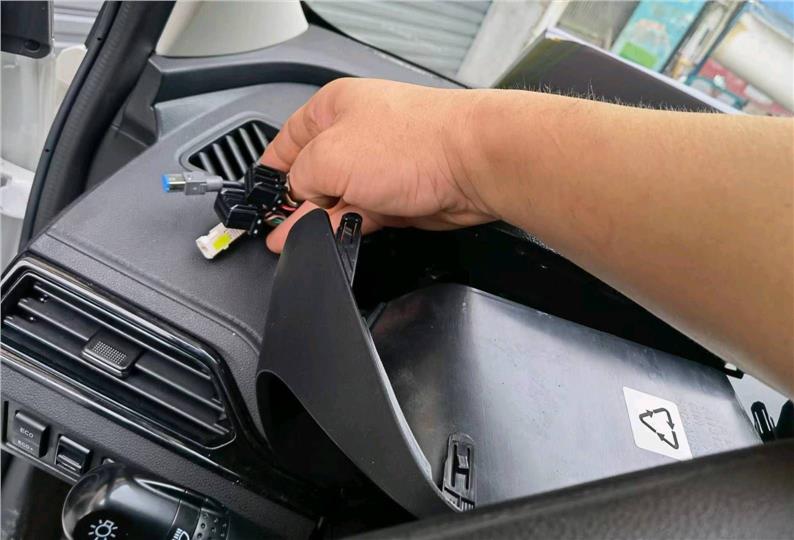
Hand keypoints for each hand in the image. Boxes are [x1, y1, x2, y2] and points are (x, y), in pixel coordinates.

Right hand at [260, 78, 496, 252]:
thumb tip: (298, 195)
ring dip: (319, 221)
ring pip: (339, 199)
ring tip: (298, 242)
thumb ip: (301, 178)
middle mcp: (357, 134)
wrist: (473, 165)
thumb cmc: (415, 143)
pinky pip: (364, 215)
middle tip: (276, 228)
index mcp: (334, 109)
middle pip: (313, 173)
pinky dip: (347, 228)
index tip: (259, 196)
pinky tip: (333, 240)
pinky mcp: (400, 195)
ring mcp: (381, 166)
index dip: (270, 169)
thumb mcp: (329, 157)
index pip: (288, 139)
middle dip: (295, 202)